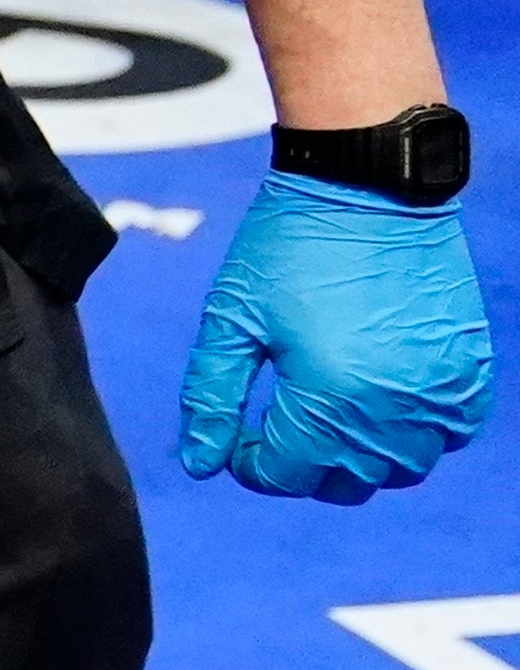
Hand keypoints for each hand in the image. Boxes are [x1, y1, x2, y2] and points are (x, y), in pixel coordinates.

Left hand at [178, 171, 492, 499]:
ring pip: (400, 468)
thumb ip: (211, 396)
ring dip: (359, 457)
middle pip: (344, 482)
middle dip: (301, 465)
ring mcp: (440, 392)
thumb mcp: (231, 318)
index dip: (248, 463)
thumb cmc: (289, 247)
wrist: (368, 187)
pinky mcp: (470, 371)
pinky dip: (417, 434)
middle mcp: (393, 409)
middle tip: (276, 426)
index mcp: (328, 397)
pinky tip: (384, 403)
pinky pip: (450, 434)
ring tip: (326, 415)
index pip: (286, 474)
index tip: (234, 437)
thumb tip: (200, 462)